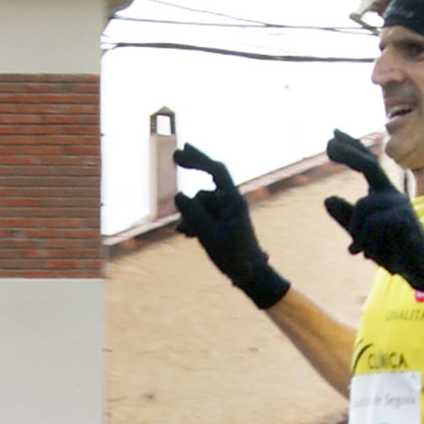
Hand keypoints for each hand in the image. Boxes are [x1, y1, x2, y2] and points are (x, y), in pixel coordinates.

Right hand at [173, 143, 289, 308]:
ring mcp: (225, 211)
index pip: (217, 171)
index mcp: (234, 201)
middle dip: (193, 170)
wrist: (248, 273)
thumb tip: (179, 194)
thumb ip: (193, 214)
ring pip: (199, 203)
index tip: (182, 150)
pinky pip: (201, 214)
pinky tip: (187, 235)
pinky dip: (192, 222)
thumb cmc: (233, 255)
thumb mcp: (208, 234)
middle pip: (208, 182)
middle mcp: (230, 202)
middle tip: (174, 156)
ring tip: (188, 234)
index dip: (199, 158)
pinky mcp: (220, 221)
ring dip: (189, 215)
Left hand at [323, 130, 423, 307]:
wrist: (415, 268)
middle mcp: (392, 194)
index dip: (352, 148)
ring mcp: (400, 204)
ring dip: (357, 233)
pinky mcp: (404, 217)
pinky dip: (368, 243)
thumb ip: (346, 217)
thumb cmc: (391, 249)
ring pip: (363, 207)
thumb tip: (327, 199)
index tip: (332, 135)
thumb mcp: (361, 234)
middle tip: (328, 142)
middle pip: (370, 166)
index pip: (368, 165)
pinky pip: (373, 225)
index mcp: (383, 195)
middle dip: (349, 154)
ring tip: (363, 251)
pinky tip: (375, 254)